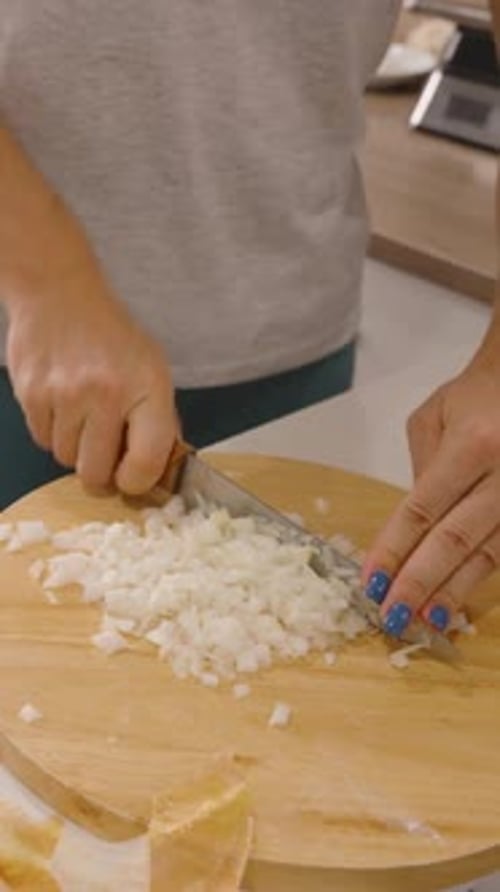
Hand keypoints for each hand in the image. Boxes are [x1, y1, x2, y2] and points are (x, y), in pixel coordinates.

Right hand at [6, 248, 178, 495]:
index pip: (146, 461)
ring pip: (66, 459)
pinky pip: (43, 441)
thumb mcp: (152, 370)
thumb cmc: (112, 335)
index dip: (138, 481)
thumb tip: (158, 468)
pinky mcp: (32, 394)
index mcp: (146, 387)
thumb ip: (158, 420)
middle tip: (105, 454)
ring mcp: (65, 395)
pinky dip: (53, 432)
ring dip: (76, 449)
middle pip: (96, 473)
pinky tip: (63, 406)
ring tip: (83, 417)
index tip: (133, 478)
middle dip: (102, 472)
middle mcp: (105, 393)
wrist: (60, 292)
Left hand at [362, 354, 499, 637]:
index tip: (371, 582)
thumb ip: (421, 471)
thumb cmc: (475, 396)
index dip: (394, 549)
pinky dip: (481, 578)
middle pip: (456, 539)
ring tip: (428, 621)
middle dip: (420, 582)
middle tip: (393, 617)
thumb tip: (411, 529)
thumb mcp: (432, 418)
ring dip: (455, 591)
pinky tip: (460, 600)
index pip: (422, 509)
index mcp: (472, 445)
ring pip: (489, 554)